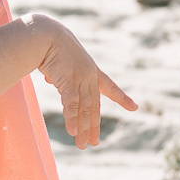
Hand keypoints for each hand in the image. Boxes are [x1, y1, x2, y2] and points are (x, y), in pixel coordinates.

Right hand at [30, 15, 135, 148]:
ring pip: (84, 109)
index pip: (109, 86)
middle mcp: (89, 75)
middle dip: (94, 126)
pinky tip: (73, 132)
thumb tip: (50, 80)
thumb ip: (58, 73)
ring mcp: (81, 78)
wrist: (44, 33)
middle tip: (94, 143)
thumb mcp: (58, 61)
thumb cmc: (48, 42)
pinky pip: (72, 104)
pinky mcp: (69, 80)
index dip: (122, 98)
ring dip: (83, 129)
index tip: (134, 107)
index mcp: (91, 70)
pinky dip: (72, 119)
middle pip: (94, 106)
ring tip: (83, 145)